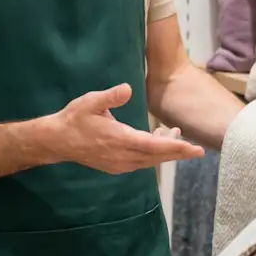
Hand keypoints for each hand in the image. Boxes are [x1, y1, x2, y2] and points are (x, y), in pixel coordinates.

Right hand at [49, 83, 205, 173]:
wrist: (57, 140)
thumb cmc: (75, 118)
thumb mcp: (91, 102)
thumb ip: (110, 96)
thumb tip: (128, 89)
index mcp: (119, 140)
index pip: (154, 146)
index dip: (176, 147)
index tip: (195, 149)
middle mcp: (122, 156)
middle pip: (157, 157)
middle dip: (178, 152)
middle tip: (198, 150)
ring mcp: (119, 164)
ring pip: (150, 161)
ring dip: (165, 151)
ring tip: (174, 134)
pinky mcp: (116, 166)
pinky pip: (141, 162)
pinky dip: (153, 154)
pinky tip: (156, 140)